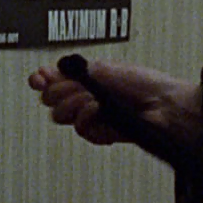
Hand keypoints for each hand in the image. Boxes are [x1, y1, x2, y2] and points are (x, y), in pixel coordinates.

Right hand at [27, 58, 201, 148]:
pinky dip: (87, 116)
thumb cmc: (146, 84)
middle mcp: (88, 98)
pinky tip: (98, 109)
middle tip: (70, 86)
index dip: (44, 79)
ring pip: (62, 116)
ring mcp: (93, 117)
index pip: (56, 81)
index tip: (38, 77)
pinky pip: (80, 129)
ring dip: (73, 103)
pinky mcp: (100, 133)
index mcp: (90, 79)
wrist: (164, 105)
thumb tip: (55, 68)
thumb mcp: (107, 69)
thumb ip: (77, 71)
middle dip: (57, 90)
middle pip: (52, 100)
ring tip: (89, 98)